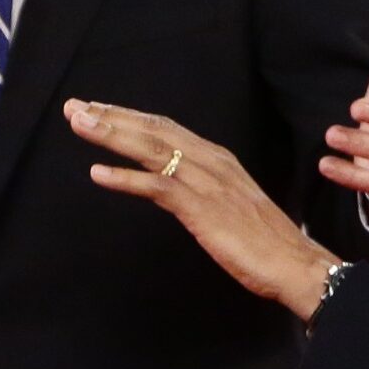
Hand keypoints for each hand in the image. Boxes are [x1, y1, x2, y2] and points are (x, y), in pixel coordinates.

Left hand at [65, 99, 338, 321]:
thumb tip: (172, 186)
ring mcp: (206, 181)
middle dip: (112, 115)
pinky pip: (157, 186)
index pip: (165, 127)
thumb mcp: (228, 202)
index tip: (98, 108)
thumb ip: (202, 187)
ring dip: (112, 134)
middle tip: (74, 106)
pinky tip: (98, 173)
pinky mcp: (201, 207)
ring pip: (152, 149)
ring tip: (79, 124)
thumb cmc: (264, 240)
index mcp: (216, 157)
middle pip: (154, 129)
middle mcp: (210, 160)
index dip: (129, 115)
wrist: (294, 262)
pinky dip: (126, 177)